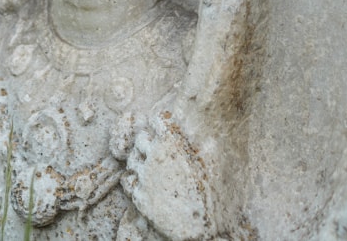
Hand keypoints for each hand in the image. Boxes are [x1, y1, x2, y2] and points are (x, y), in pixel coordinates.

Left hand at [122, 111, 215, 240]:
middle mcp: (157, 155)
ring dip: (139, 160)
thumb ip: (211, 143)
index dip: (161, 123)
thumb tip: (216, 131)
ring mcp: (146, 176)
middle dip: (147, 142)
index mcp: (175, 142)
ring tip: (149, 168)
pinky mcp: (140, 197)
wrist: (205, 228)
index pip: (159, 119)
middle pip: (141, 138)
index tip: (166, 129)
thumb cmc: (217, 194)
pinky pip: (127, 180)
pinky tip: (142, 183)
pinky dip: (132, 179)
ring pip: (132, 158)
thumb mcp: (219, 162)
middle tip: (157, 151)